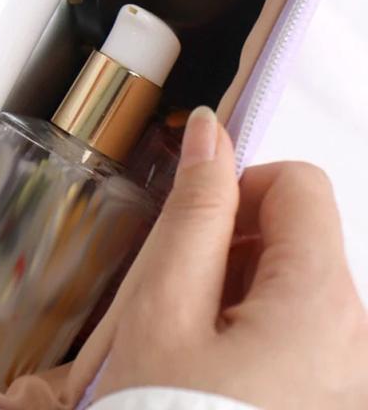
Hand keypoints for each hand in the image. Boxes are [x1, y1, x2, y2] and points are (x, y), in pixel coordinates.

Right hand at [88, 107, 367, 407]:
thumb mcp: (165, 304)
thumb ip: (194, 209)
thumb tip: (211, 131)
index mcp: (322, 302)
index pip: (300, 184)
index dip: (239, 186)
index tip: (193, 229)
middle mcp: (357, 336)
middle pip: (302, 233)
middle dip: (235, 239)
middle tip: (181, 292)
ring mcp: (351, 372)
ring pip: (299, 279)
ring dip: (241, 283)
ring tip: (194, 335)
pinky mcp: (335, 394)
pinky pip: (305, 326)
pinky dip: (257, 322)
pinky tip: (217, 364)